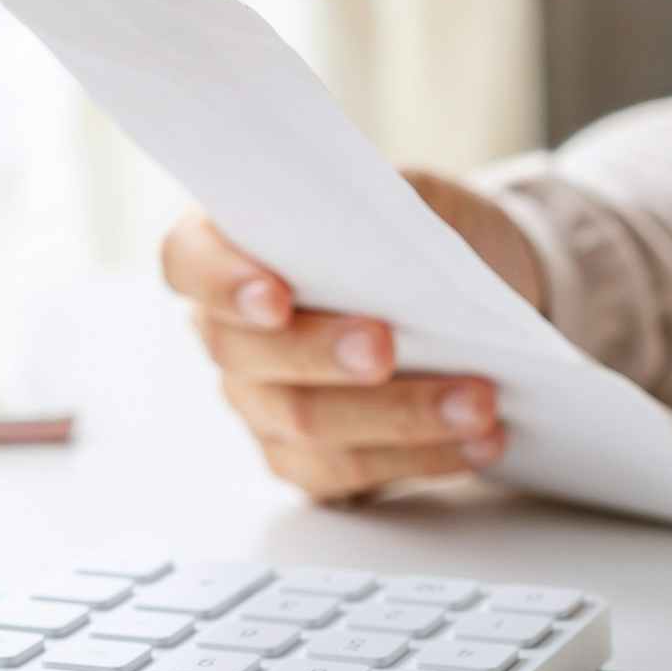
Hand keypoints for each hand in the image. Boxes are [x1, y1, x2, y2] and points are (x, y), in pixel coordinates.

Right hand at [161, 172, 544, 501]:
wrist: (479, 297)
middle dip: (322, 353)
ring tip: (478, 402)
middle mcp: (233, 333)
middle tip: (386, 348)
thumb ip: (384, 205)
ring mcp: (263, 404)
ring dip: (399, 414)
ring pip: (307, 423)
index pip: (189, 261)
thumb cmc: (428, 238)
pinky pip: (351, 474)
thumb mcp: (416, 196)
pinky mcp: (310, 462)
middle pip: (247, 355)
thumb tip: (376, 233)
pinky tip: (481, 441)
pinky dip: (422, 457)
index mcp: (234, 247)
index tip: (277, 296)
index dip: (222, 281)